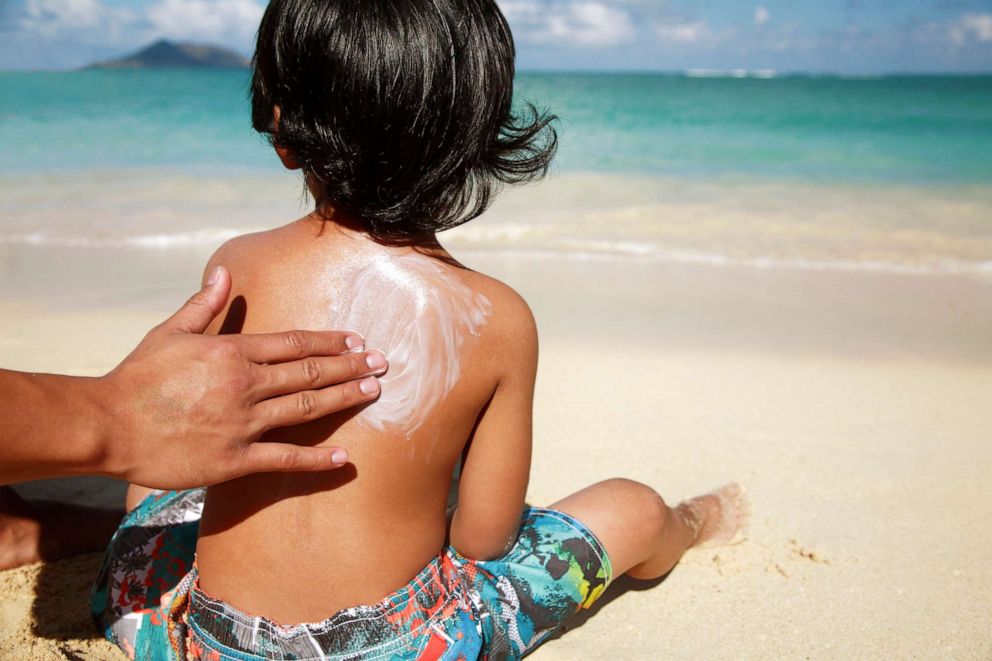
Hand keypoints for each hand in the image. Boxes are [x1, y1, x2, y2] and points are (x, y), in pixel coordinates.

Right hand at [98, 266, 384, 488]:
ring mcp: (243, 424)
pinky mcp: (234, 460)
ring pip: (305, 409)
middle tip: (382, 363)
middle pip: (310, 373)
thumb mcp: (169, 332)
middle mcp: (245, 385)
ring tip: (373, 392)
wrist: (107, 425)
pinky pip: (285, 459)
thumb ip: (203, 305)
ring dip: (343, 399)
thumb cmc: (137, 377)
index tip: (356, 340)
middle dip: (349, 366)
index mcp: (232, 352)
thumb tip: (225, 273)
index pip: (294, 344)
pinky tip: (344, 457)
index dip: (329, 341)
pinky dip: (317, 459)